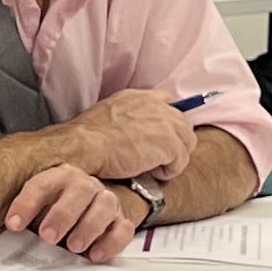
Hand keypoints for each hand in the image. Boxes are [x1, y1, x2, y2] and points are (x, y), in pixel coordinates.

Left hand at [4, 163, 142, 261]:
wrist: (84, 214)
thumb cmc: (50, 216)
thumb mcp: (31, 216)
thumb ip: (15, 223)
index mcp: (58, 178)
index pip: (41, 184)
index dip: (26, 203)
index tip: (12, 225)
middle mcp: (84, 186)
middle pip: (79, 189)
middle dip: (62, 214)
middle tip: (48, 237)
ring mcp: (105, 202)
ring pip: (104, 205)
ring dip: (88, 226)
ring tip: (73, 247)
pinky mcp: (120, 222)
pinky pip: (122, 228)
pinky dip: (111, 242)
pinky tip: (95, 255)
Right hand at [65, 89, 196, 182]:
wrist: (84, 145)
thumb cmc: (89, 137)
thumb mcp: (109, 114)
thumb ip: (129, 117)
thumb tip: (137, 131)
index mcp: (141, 97)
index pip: (167, 102)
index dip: (167, 122)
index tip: (159, 137)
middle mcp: (157, 106)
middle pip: (183, 124)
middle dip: (174, 143)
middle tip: (156, 158)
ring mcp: (166, 123)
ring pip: (187, 143)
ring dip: (173, 158)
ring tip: (152, 167)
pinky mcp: (170, 144)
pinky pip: (181, 162)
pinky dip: (168, 171)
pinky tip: (150, 173)